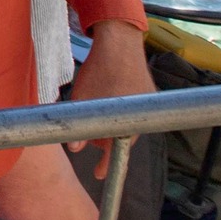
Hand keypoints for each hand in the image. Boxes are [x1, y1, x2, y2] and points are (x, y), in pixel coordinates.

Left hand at [66, 23, 154, 177]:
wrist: (119, 43)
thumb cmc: (99, 72)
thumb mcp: (82, 100)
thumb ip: (78, 125)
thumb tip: (73, 149)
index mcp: (127, 124)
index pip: (116, 153)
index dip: (106, 166)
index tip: (98, 175)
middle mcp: (141, 118)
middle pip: (119, 137)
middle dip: (102, 138)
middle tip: (87, 134)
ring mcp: (146, 104)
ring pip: (124, 122)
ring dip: (109, 122)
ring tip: (93, 110)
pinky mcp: (147, 91)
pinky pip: (130, 108)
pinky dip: (117, 108)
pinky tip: (105, 95)